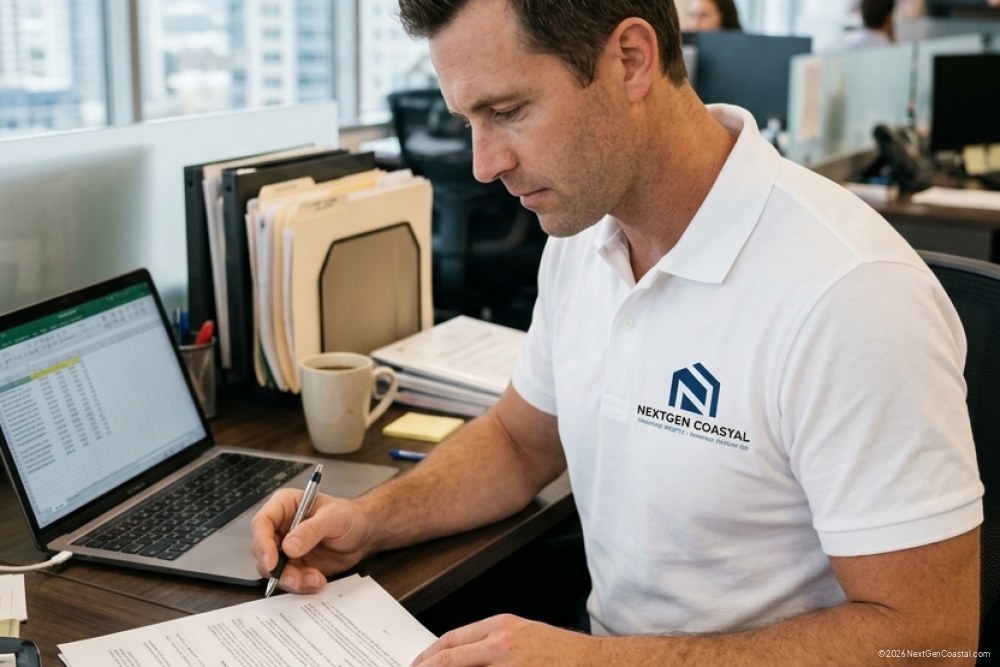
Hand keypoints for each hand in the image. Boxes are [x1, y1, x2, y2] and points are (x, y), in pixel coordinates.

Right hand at [249, 489, 372, 593]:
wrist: (363, 534)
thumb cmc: (348, 516)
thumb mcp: (333, 518)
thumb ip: (311, 530)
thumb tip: (289, 547)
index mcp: (284, 506)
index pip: (262, 523)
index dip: (262, 543)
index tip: (272, 562)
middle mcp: (280, 528)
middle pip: (262, 551)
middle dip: (277, 568)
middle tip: (295, 578)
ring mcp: (285, 549)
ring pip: (273, 570)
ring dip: (292, 580)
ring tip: (314, 579)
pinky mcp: (294, 566)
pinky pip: (289, 580)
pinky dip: (302, 585)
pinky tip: (318, 580)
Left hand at [411, 614, 595, 666]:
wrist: (598, 665)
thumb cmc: (564, 654)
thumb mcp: (524, 636)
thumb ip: (491, 645)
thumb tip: (461, 658)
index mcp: (500, 628)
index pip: (450, 642)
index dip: (428, 657)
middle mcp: (501, 645)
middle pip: (448, 660)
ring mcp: (508, 666)